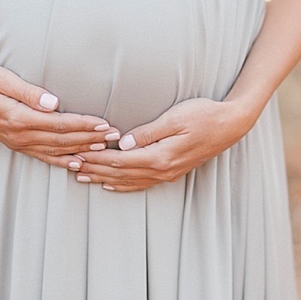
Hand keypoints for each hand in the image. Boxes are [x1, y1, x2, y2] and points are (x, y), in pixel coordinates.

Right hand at [0, 64, 119, 169]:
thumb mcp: (2, 78)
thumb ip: (28, 92)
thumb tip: (53, 102)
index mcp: (18, 118)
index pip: (59, 124)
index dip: (84, 125)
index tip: (104, 123)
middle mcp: (19, 134)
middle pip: (62, 139)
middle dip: (90, 138)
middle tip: (115, 136)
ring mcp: (17, 142)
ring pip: (56, 150)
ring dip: (81, 150)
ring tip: (104, 149)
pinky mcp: (16, 143)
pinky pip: (42, 156)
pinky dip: (61, 161)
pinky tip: (77, 164)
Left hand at [74, 98, 254, 191]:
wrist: (231, 125)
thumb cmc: (204, 114)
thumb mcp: (175, 117)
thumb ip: (148, 132)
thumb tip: (123, 143)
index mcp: (160, 156)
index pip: (119, 160)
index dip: (95, 157)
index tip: (76, 154)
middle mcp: (162, 169)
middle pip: (119, 173)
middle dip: (93, 169)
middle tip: (69, 166)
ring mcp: (167, 173)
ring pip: (128, 181)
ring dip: (103, 178)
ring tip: (82, 177)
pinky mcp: (172, 171)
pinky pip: (142, 183)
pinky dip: (123, 185)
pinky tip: (111, 184)